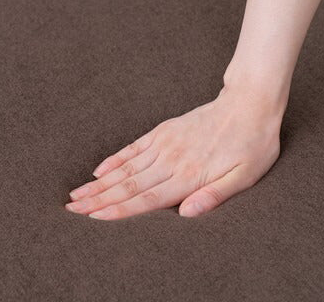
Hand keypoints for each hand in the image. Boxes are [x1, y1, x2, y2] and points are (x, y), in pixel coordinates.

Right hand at [66, 86, 282, 218]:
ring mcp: (163, 144)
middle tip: (71, 210)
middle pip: (127, 185)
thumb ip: (214, 196)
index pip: (146, 199)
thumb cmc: (252, 145)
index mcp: (188, 176)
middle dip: (97, 200)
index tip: (92, 219)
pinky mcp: (163, 131)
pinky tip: (98, 171)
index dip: (118, 210)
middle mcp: (170, 160)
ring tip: (76, 194)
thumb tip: (186, 215)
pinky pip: (133, 148)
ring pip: (125, 168)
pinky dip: (114, 160)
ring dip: (99, 183)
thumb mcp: (245, 176)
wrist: (248, 104)